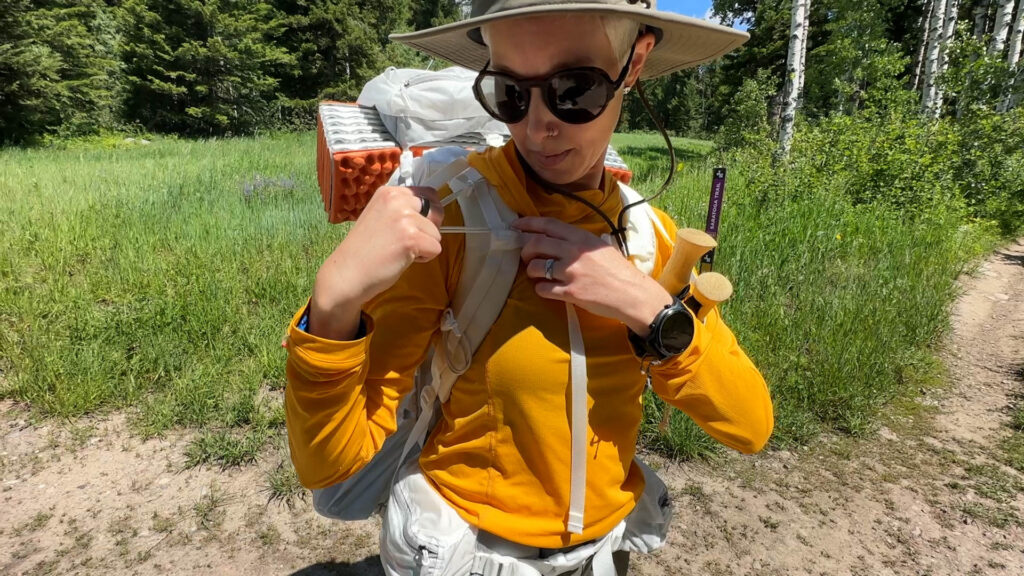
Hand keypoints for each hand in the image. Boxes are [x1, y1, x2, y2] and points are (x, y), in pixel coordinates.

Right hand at [309, 186, 443, 339]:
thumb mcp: (381, 216)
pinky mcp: (411, 238)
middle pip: (436, 212)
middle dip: (427, 230)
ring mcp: (404, 218)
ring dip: (423, 246)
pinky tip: (401, 259)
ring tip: (397, 251)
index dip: (426, 214)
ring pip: (436, 233)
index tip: (413, 226)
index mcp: (389, 192)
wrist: (347, 272)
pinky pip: (435, 249)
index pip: (427, 194)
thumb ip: (401, 211)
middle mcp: (397, 200)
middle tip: (403, 241)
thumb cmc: (364, 250)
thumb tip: (434, 212)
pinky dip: (423, 259)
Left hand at [512, 217, 671, 335]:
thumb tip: (557, 238)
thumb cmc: (618, 270)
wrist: (632, 293)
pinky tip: (546, 290)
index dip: (528, 224)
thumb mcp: (600, 246)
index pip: (548, 225)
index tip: (516, 225)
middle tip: (526, 256)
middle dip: (525, 250)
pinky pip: (543, 289)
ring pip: (535, 267)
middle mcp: (574, 251)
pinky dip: (540, 289)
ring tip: (536, 275)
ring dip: (531, 271)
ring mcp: (571, 272)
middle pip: (536, 244)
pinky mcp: (570, 292)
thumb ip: (579, 241)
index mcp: (581, 237)